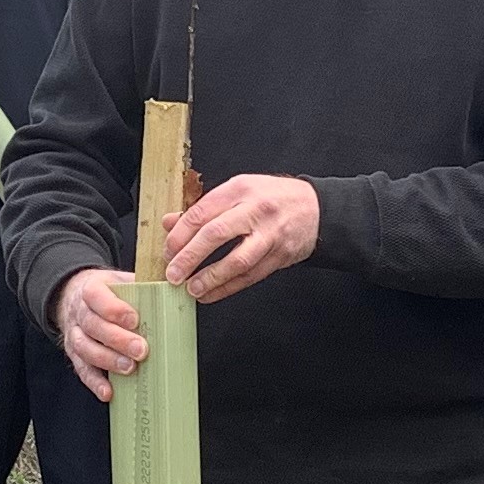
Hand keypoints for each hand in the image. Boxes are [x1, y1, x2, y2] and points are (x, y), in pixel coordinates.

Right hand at [54, 268, 145, 401]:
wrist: (73, 295)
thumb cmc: (107, 292)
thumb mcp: (121, 280)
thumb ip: (142, 286)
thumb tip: (176, 290)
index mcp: (91, 288)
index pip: (97, 297)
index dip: (114, 309)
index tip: (134, 320)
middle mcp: (79, 312)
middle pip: (94, 325)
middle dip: (118, 339)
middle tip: (141, 349)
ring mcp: (74, 334)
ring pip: (85, 348)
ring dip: (108, 360)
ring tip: (129, 368)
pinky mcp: (74, 354)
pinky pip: (82, 369)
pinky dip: (95, 382)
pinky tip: (108, 391)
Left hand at [161, 172, 317, 300]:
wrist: (315, 209)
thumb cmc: (272, 198)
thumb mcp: (238, 191)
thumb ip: (204, 207)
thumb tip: (170, 223)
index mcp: (239, 189)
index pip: (201, 212)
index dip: (180, 235)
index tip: (168, 251)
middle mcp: (255, 210)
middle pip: (215, 234)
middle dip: (190, 257)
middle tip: (173, 274)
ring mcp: (270, 234)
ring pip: (236, 260)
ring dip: (211, 277)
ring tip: (192, 289)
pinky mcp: (279, 256)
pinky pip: (251, 276)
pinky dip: (228, 287)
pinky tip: (211, 294)